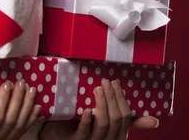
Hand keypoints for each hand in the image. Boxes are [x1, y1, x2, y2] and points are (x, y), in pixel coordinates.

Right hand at [0, 79, 41, 139]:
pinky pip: (25, 130)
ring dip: (27, 106)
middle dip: (18, 100)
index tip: (6, 84)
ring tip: (31, 90)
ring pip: (20, 125)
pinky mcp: (11, 139)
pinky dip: (32, 117)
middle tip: (20, 83)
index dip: (3, 101)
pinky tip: (37, 106)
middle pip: (11, 120)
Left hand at [38, 79, 159, 139]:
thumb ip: (125, 120)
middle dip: (112, 99)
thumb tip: (155, 120)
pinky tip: (87, 109)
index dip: (122, 100)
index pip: (125, 118)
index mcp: (116, 135)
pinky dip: (86, 120)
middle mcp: (107, 139)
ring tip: (98, 89)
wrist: (59, 136)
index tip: (115, 84)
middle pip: (115, 119)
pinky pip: (83, 132)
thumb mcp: (107, 123)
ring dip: (102, 105)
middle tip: (106, 82)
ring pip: (102, 125)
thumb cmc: (85, 128)